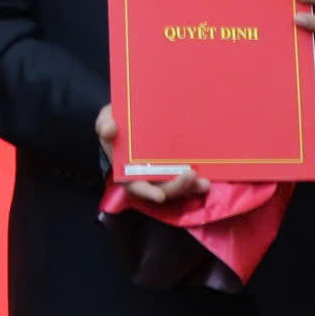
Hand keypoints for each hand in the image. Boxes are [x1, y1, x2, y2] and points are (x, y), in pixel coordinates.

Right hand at [95, 104, 209, 205]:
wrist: (131, 119)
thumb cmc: (117, 122)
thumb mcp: (106, 120)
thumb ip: (105, 125)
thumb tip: (109, 130)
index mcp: (127, 170)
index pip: (136, 186)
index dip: (147, 192)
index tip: (159, 196)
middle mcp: (147, 177)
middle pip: (162, 189)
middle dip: (177, 186)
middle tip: (191, 176)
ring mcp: (163, 173)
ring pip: (177, 186)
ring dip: (191, 187)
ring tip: (205, 183)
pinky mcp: (176, 166)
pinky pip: (187, 176)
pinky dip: (197, 180)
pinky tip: (209, 176)